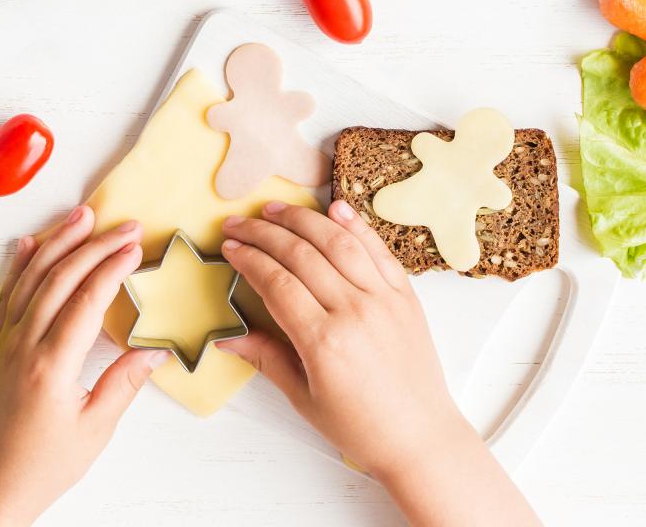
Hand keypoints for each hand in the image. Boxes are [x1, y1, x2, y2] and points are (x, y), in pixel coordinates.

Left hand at [0, 205, 168, 526]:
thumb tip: (155, 348)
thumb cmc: (45, 463)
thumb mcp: (96, 428)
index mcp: (51, 366)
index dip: (112, 267)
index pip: (86, 301)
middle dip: (94, 245)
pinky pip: (7, 295)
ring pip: (31, 279)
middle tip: (123, 224)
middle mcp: (23, 346)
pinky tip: (30, 243)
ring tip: (81, 215)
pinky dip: (20, 265)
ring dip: (57, 242)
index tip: (134, 246)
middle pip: (60, 279)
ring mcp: (4, 343)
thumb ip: (124, 382)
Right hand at [220, 200, 538, 526]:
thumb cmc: (361, 426)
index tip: (229, 247)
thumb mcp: (303, 397)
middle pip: (300, 254)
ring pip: (337, 242)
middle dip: (263, 233)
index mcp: (324, 341)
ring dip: (303, 219)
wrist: (420, 437)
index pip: (276, 282)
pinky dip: (356, 225)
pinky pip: (378, 250)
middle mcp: (354, 312)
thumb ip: (266, 358)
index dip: (248, 258)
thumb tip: (225, 336)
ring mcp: (384, 299)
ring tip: (275, 208)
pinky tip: (335, 207)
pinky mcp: (406, 295)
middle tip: (238, 222)